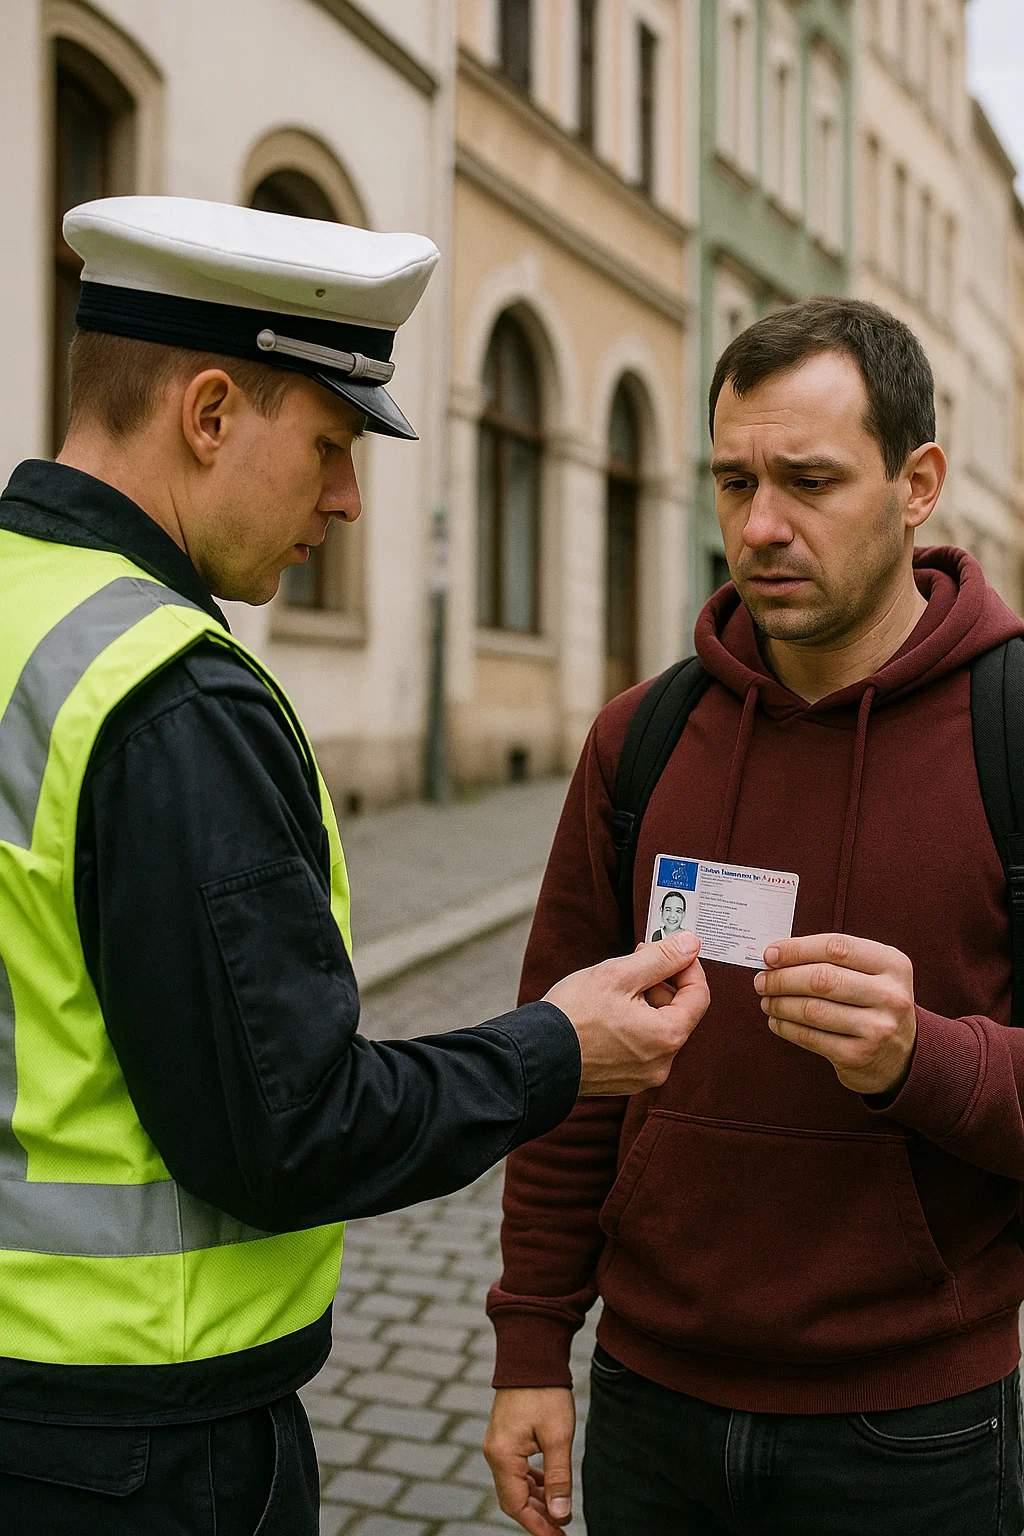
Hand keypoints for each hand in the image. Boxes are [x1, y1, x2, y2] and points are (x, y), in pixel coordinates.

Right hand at [484, 1387, 575, 1533]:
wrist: (531, 1354)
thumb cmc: (545, 1392)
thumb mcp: (558, 1437)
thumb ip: (558, 1478)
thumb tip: (560, 1516)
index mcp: (503, 1456)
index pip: (516, 1506)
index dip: (538, 1526)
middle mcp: (494, 1452)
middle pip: (513, 1498)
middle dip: (537, 1517)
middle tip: (562, 1529)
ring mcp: (497, 1444)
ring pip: (514, 1485)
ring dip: (535, 1500)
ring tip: (559, 1511)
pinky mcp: (504, 1436)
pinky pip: (514, 1469)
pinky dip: (531, 1482)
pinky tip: (547, 1485)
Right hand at [545, 934, 709, 1095]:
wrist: (534, 1056)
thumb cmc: (572, 1015)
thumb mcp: (618, 975)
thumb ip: (661, 958)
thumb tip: (691, 944)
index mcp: (667, 1037)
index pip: (699, 995)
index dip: (687, 965)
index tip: (669, 949)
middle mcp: (662, 1063)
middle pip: (677, 1012)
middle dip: (660, 983)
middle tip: (632, 963)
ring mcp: (643, 1076)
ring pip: (658, 1028)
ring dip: (643, 1003)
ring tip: (611, 991)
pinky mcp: (625, 1079)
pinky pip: (641, 1045)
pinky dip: (631, 1025)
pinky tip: (605, 1014)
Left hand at [755, 932, 916, 1095]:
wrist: (903, 1055)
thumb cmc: (874, 1003)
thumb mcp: (872, 974)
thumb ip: (833, 960)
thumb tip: (776, 955)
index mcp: (893, 964)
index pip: (836, 947)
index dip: (796, 949)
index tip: (769, 954)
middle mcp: (890, 995)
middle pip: (821, 978)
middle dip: (782, 978)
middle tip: (762, 980)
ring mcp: (877, 1028)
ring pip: (813, 1009)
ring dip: (780, 1003)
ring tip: (766, 1000)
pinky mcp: (859, 1056)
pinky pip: (811, 1037)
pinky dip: (786, 1027)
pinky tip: (776, 1021)